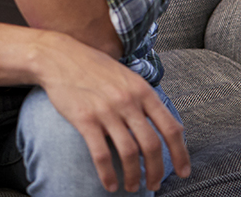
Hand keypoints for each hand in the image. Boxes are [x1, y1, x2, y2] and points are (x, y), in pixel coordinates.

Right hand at [38, 33, 190, 191]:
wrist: (58, 56)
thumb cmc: (93, 67)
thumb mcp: (126, 76)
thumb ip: (143, 98)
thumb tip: (161, 125)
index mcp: (143, 91)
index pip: (171, 128)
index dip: (180, 154)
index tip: (183, 172)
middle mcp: (128, 101)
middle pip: (152, 145)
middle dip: (156, 171)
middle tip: (154, 185)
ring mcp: (106, 110)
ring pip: (129, 153)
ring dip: (133, 176)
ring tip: (133, 187)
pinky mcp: (85, 119)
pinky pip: (101, 154)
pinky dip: (108, 174)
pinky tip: (110, 184)